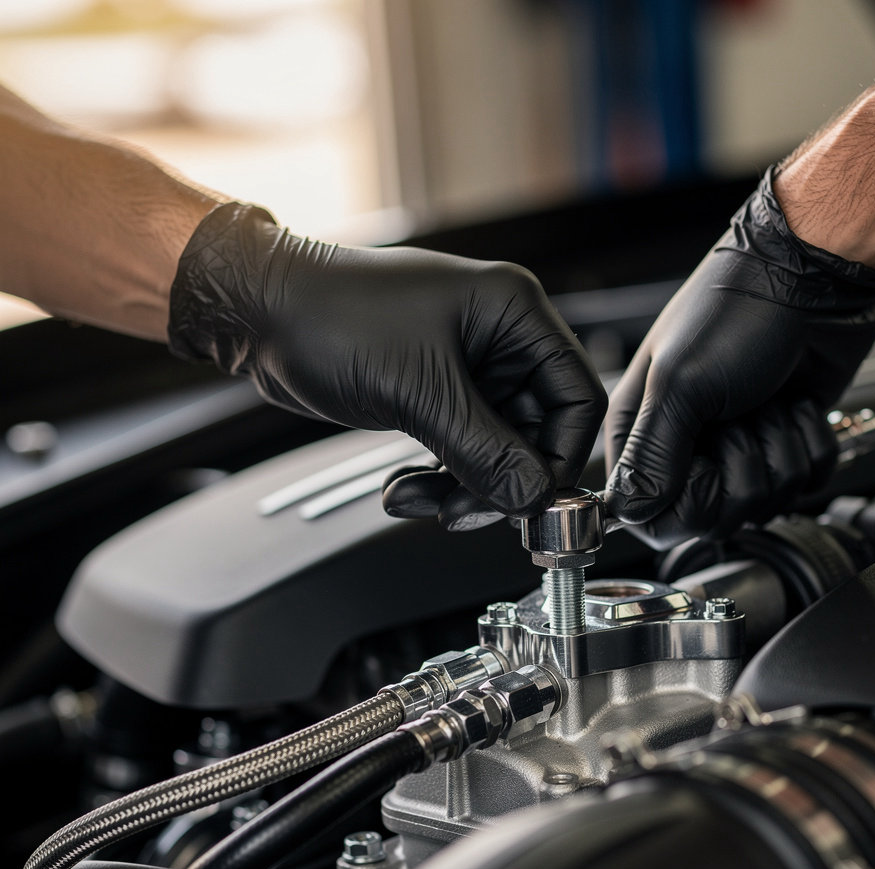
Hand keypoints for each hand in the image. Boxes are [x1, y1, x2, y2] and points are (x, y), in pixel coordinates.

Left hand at [168, 204, 605, 522]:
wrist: (261, 314)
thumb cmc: (332, 317)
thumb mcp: (419, 391)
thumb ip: (484, 451)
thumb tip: (533, 498)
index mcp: (514, 315)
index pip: (576, 398)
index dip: (562, 458)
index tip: (534, 501)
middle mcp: (500, 341)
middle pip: (537, 434)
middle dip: (501, 481)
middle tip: (465, 513)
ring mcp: (468, 371)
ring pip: (497, 452)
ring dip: (462, 488)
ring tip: (415, 500)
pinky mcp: (437, 396)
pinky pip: (461, 452)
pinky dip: (438, 479)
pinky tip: (402, 490)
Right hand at [604, 170, 874, 549]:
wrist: (812, 275)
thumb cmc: (738, 310)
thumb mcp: (681, 383)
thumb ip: (651, 455)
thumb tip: (630, 509)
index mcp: (641, 433)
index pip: (648, 512)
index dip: (684, 502)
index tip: (703, 467)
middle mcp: (684, 446)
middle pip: (712, 516)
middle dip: (742, 470)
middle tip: (740, 419)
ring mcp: (736, 448)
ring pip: (763, 502)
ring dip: (781, 450)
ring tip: (769, 402)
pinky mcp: (782, 444)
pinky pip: (804, 482)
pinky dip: (813, 444)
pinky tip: (797, 406)